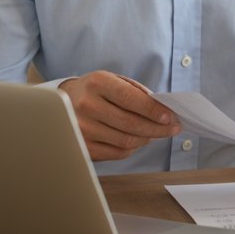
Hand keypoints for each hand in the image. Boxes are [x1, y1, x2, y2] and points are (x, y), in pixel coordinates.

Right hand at [58, 71, 179, 159]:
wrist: (61, 101)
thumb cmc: (96, 90)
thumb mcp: (114, 80)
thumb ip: (137, 92)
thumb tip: (163, 109)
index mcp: (97, 83)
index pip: (131, 99)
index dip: (153, 110)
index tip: (171, 117)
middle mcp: (86, 105)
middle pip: (131, 124)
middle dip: (157, 128)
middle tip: (173, 129)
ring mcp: (81, 128)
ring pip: (126, 141)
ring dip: (147, 139)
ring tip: (156, 133)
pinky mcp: (82, 146)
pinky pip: (116, 153)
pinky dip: (132, 149)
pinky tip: (138, 141)